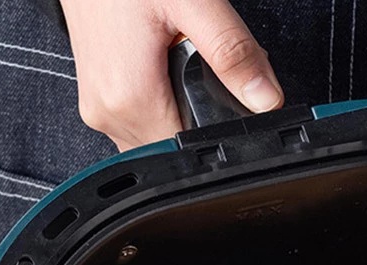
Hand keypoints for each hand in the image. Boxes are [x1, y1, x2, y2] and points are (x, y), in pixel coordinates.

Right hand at [60, 0, 283, 151]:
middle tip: (205, 65)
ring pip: (162, 136)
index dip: (221, 128)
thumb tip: (265, 100)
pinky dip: (166, 101)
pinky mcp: (100, 98)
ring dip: (185, 110)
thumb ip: (233, 53)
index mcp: (129, 98)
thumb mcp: (192, 2)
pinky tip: (171, 68)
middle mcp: (109, 113)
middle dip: (205, 116)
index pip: (193, 148)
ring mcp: (101, 108)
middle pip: (178, 145)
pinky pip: (144, 121)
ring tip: (185, 60)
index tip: (229, 97)